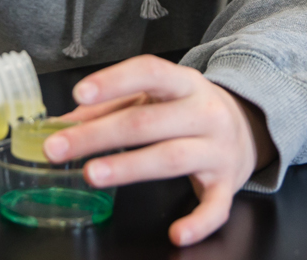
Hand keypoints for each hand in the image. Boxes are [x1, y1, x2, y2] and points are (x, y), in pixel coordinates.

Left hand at [41, 55, 274, 246]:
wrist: (248, 128)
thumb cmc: (189, 110)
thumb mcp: (156, 97)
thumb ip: (111, 105)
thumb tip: (62, 123)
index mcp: (184, 84)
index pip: (149, 73)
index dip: (114, 81)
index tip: (80, 95)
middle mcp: (205, 112)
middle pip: (147, 122)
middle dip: (99, 135)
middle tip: (58, 147)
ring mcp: (217, 149)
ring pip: (171, 158)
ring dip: (129, 167)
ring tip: (92, 174)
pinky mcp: (228, 184)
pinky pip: (216, 207)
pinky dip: (198, 222)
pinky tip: (177, 233)